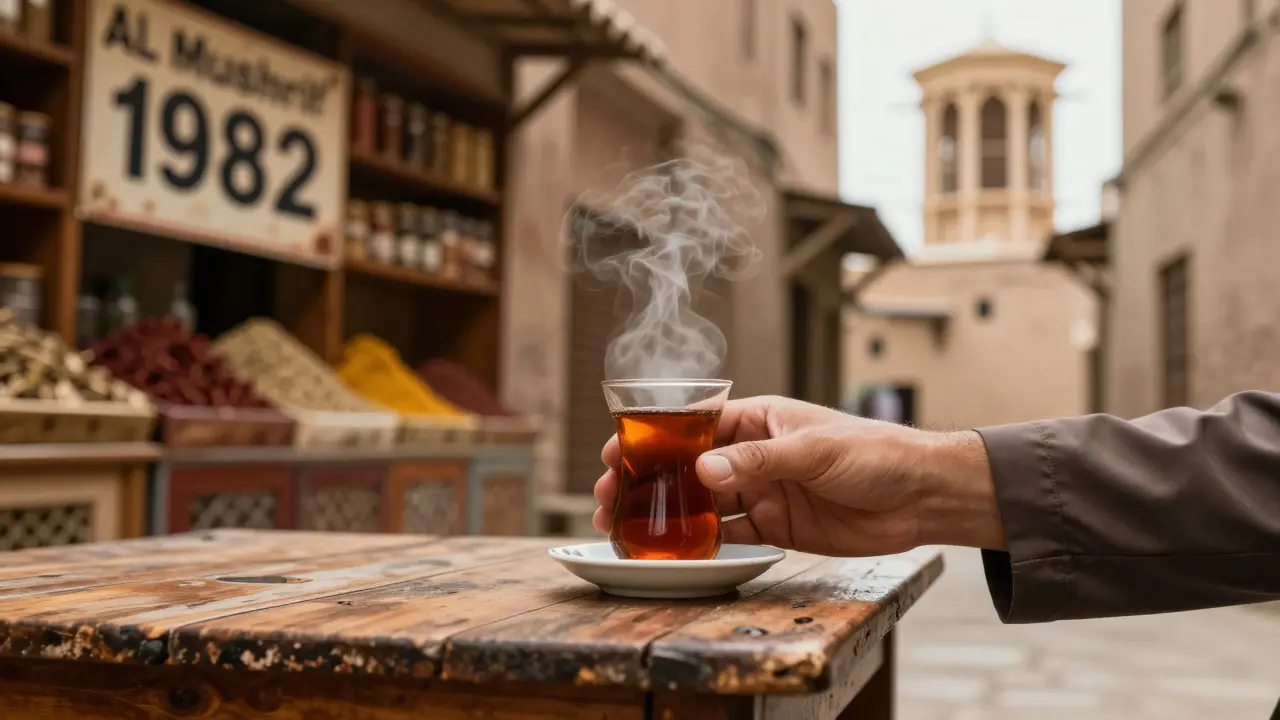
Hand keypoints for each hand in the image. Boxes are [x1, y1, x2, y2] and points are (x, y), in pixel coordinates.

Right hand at [593, 395, 1003, 556]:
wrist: (922, 497)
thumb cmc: (876, 453)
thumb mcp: (814, 450)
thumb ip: (758, 461)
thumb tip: (702, 470)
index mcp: (760, 419)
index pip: (694, 423)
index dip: (653, 437)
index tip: (616, 450)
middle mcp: (755, 454)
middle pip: (687, 467)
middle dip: (647, 481)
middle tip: (609, 499)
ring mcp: (763, 491)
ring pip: (701, 502)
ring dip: (666, 514)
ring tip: (626, 528)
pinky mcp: (776, 526)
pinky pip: (728, 534)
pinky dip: (701, 543)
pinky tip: (673, 551)